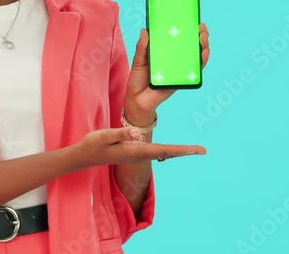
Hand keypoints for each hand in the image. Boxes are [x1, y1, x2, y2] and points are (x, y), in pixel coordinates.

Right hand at [72, 127, 205, 167]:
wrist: (85, 156)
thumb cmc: (94, 144)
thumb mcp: (105, 135)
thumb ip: (121, 134)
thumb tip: (137, 132)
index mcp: (135, 151)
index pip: (163, 150)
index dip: (181, 150)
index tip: (197, 151)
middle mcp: (139, 154)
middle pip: (166, 153)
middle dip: (185, 151)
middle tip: (203, 150)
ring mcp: (137, 153)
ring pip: (162, 153)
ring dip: (177, 151)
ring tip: (194, 149)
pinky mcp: (134, 150)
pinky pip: (155, 151)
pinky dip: (168, 149)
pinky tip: (174, 149)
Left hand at [124, 23, 210, 125]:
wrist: (137, 100)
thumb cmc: (138, 79)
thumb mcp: (138, 60)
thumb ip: (142, 47)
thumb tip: (144, 30)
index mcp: (164, 53)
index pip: (178, 39)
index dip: (186, 29)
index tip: (191, 19)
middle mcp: (174, 60)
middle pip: (190, 46)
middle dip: (199, 36)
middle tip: (201, 27)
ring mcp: (179, 69)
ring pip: (196, 57)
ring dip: (203, 46)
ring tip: (203, 37)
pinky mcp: (182, 79)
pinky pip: (195, 70)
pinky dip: (201, 62)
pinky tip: (203, 53)